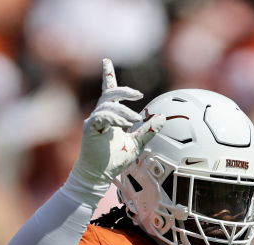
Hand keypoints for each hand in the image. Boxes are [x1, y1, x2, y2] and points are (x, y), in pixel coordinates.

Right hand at [67, 58, 163, 196]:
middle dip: (124, 91)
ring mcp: (94, 121)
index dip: (107, 75)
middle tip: (139, 95)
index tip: (106, 60)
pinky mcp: (91, 128)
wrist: (99, 174)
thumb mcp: (137, 143)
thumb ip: (148, 130)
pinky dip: (116, 118)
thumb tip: (162, 117)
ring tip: (135, 120)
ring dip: (124, 111)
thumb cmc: (115, 160)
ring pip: (108, 105)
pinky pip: (103, 116)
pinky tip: (124, 125)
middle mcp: (100, 115)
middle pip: (110, 93)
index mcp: (110, 116)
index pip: (109, 91)